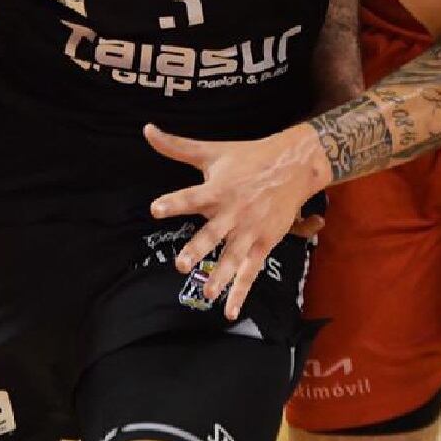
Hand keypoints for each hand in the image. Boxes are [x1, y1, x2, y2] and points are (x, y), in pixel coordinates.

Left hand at [144, 123, 328, 318]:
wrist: (294, 166)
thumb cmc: (248, 158)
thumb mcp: (212, 151)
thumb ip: (176, 146)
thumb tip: (146, 129)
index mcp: (217, 189)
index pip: (191, 197)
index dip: (174, 203)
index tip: (155, 209)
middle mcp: (232, 212)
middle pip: (212, 233)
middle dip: (198, 249)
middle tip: (181, 265)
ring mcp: (249, 230)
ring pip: (233, 257)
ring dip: (220, 276)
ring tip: (206, 294)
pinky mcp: (263, 243)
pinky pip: (250, 271)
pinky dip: (240, 292)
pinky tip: (229, 311)